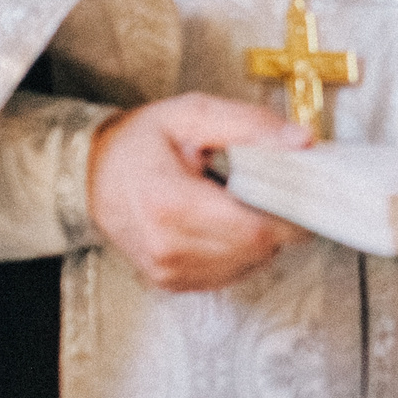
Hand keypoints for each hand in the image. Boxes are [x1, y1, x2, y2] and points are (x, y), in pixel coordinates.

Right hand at [88, 93, 309, 291]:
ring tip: (243, 200)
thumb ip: (250, 125)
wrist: (91, 173)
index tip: (305, 188)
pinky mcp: (171, 282)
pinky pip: (230, 273)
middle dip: (280, 220)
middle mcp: (167, 249)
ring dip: (261, 236)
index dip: (291, 212)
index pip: (256, 230)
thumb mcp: (193, 114)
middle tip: (276, 187)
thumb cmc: (142, 142)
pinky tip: (227, 221)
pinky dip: (242, 249)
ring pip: (249, 265)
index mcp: (169, 204)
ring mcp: (167, 272)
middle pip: (257, 249)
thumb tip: (301, 140)